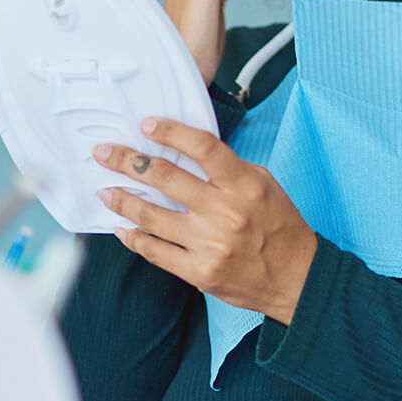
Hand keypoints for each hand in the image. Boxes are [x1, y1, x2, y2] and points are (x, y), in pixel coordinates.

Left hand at [93, 118, 317, 324]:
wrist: (295, 276)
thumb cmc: (280, 225)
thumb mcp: (264, 183)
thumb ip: (229, 168)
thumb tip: (190, 152)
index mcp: (243, 184)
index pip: (203, 148)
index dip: (172, 132)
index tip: (147, 124)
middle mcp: (224, 211)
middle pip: (166, 178)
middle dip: (129, 161)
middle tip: (106, 152)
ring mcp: (209, 243)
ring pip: (152, 216)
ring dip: (124, 200)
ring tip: (106, 190)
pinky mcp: (199, 271)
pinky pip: (157, 252)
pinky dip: (135, 239)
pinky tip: (123, 228)